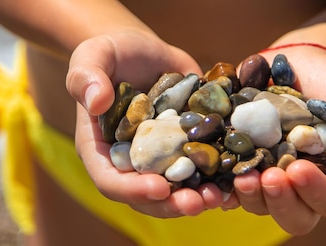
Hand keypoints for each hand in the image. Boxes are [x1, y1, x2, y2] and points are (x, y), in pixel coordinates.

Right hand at [67, 30, 236, 216]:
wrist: (142, 52)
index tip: (159, 187)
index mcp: (101, 149)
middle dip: (172, 204)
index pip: (110, 181)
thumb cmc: (110, 52)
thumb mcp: (92, 56)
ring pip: (176, 191)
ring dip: (198, 198)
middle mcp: (130, 162)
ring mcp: (160, 160)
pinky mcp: (185, 150)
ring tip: (221, 196)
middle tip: (198, 203)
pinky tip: (237, 178)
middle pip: (146, 197)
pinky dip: (218, 178)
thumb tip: (97, 102)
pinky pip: (200, 171)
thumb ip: (87, 77)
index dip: (133, 189)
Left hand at [232, 47, 325, 234]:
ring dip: (249, 195)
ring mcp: (268, 177)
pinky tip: (212, 181)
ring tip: (241, 175)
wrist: (300, 63)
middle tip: (269, 177)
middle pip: (294, 216)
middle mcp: (300, 187)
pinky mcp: (239, 163)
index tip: (300, 169)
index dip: (316, 192)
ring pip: (258, 205)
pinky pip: (227, 185)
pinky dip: (220, 187)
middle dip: (280, 202)